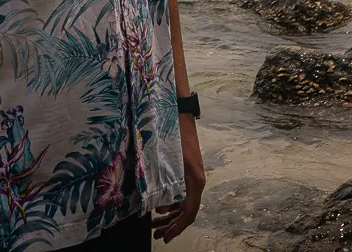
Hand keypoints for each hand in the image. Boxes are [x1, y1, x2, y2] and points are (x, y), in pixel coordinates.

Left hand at [153, 117, 205, 242]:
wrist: (179, 114)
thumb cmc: (173, 136)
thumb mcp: (167, 162)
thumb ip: (164, 184)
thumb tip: (157, 207)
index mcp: (194, 182)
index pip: (189, 213)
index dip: (178, 227)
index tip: (166, 237)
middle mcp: (196, 182)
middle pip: (186, 211)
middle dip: (172, 225)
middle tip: (157, 235)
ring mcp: (192, 178)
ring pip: (183, 204)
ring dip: (170, 216)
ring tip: (155, 226)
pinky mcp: (187, 173)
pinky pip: (181, 195)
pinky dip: (171, 204)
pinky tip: (158, 208)